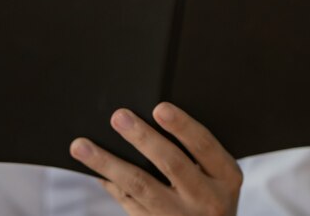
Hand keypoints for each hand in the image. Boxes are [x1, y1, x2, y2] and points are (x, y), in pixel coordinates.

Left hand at [70, 102, 242, 215]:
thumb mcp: (220, 174)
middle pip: (171, 164)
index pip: (204, 145)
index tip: (159, 107)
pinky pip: (129, 203)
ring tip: (82, 146)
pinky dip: (110, 183)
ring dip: (109, 164)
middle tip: (118, 117)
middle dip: (142, 138)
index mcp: (227, 176)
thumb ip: (199, 151)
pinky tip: (94, 169)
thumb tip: (152, 113)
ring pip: (141, 186)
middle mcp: (208, 198)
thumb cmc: (212, 191)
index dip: (182, 126)